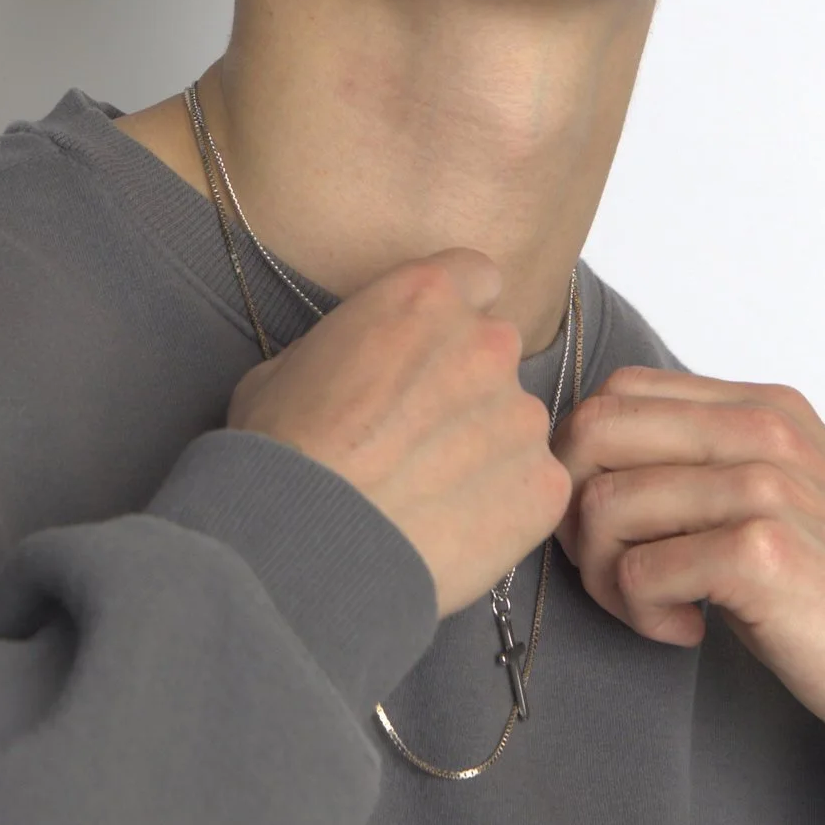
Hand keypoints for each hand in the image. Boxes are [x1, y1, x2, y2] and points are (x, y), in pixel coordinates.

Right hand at [227, 252, 572, 620]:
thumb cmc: (282, 454)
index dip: (454, 316)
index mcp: (426, 297)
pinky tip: (452, 528)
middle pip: (496, 354)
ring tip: (429, 494)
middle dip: (465, 387)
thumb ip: (350, 346)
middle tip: (418, 437)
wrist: (303, 545)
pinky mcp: (542, 483)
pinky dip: (503, 505)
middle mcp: (487, 344)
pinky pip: (533, 485)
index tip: (431, 352)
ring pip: (515, 423)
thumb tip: (358, 364)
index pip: (477, 279)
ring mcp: (522, 416)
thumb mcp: (287, 365)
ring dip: (484, 449)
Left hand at [552, 368, 824, 776]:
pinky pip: (638, 571)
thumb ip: (711, 460)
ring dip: (607, 577)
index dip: (585, 464)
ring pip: (603, 506)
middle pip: (592, 433)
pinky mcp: (763, 553)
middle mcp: (766, 430)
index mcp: (766, 407)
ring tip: (658, 612)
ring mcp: (767, 487)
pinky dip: (642, 615)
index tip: (615, 531)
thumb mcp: (786, 498)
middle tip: (616, 574)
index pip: (618, 393)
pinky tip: (689, 632)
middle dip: (575, 514)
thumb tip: (593, 458)